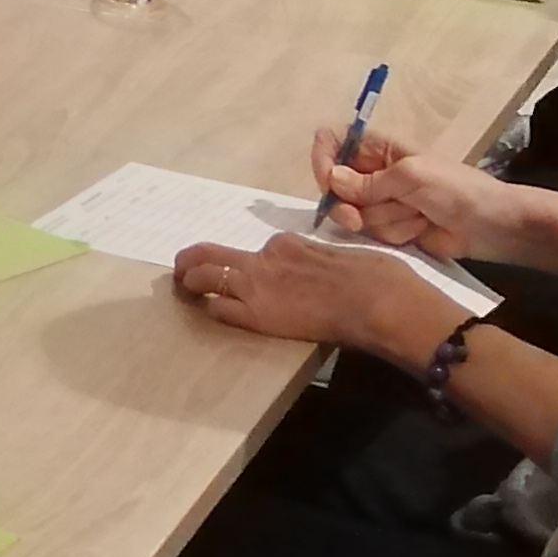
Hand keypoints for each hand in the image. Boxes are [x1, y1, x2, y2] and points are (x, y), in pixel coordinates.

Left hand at [170, 231, 442, 363]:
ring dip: (190, 281)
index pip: (260, 250)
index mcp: (289, 243)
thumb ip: (323, 261)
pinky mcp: (255, 313)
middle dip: (191, 259)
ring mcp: (256, 285)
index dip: (253, 261)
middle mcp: (265, 258)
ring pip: (205, 276)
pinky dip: (212, 309)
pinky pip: (220, 308)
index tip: (252, 269)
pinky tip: (211, 313)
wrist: (375, 299)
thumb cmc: (376, 278)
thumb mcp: (345, 256)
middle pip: (212, 252)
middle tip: (181, 268)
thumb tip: (326, 270)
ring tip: (183, 288)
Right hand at [311, 128, 490, 259]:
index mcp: (379, 147)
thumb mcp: (412, 176)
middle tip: (361, 219)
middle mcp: (374, 172)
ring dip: (384, 221)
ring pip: (354, 215)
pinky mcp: (390, 228)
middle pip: (335, 187)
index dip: (323, 162)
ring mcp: (382, 202)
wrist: (493, 226)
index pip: (332, 141)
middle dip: (351, 206)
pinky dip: (394, 235)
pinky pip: (371, 234)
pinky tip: (418, 232)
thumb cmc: (458, 190)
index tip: (330, 186)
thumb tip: (331, 180)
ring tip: (417, 217)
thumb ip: (368, 181)